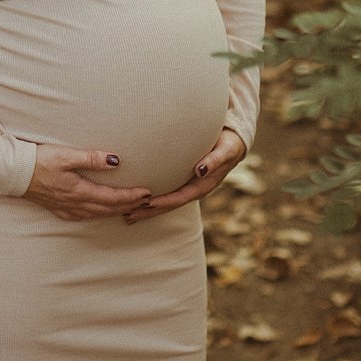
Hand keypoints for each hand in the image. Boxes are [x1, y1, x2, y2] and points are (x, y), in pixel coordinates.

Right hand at [24, 144, 153, 221]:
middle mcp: (75, 204)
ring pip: (98, 214)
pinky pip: (85, 216)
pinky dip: (99, 215)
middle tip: (147, 201)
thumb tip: (116, 161)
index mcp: (79, 191)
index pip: (112, 197)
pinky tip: (101, 212)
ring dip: (116, 211)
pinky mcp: (58, 209)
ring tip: (131, 207)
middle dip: (129, 205)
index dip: (132, 196)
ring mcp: (66, 209)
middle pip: (108, 209)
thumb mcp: (66, 155)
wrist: (14, 173)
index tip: (148, 193)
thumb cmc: (39, 160)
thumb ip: (91, 158)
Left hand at [124, 129, 247, 223]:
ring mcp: (189, 188)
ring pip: (166, 202)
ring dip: (147, 209)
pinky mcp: (184, 183)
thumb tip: (200, 170)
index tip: (145, 203)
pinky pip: (166, 194)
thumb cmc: (229, 145)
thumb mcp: (225, 150)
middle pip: (169, 205)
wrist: (234, 144)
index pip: (180, 197)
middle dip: (149, 211)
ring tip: (127, 214)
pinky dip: (152, 200)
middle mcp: (194, 190)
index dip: (163, 202)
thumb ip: (214, 160)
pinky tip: (137, 200)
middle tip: (127, 215)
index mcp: (203, 186)